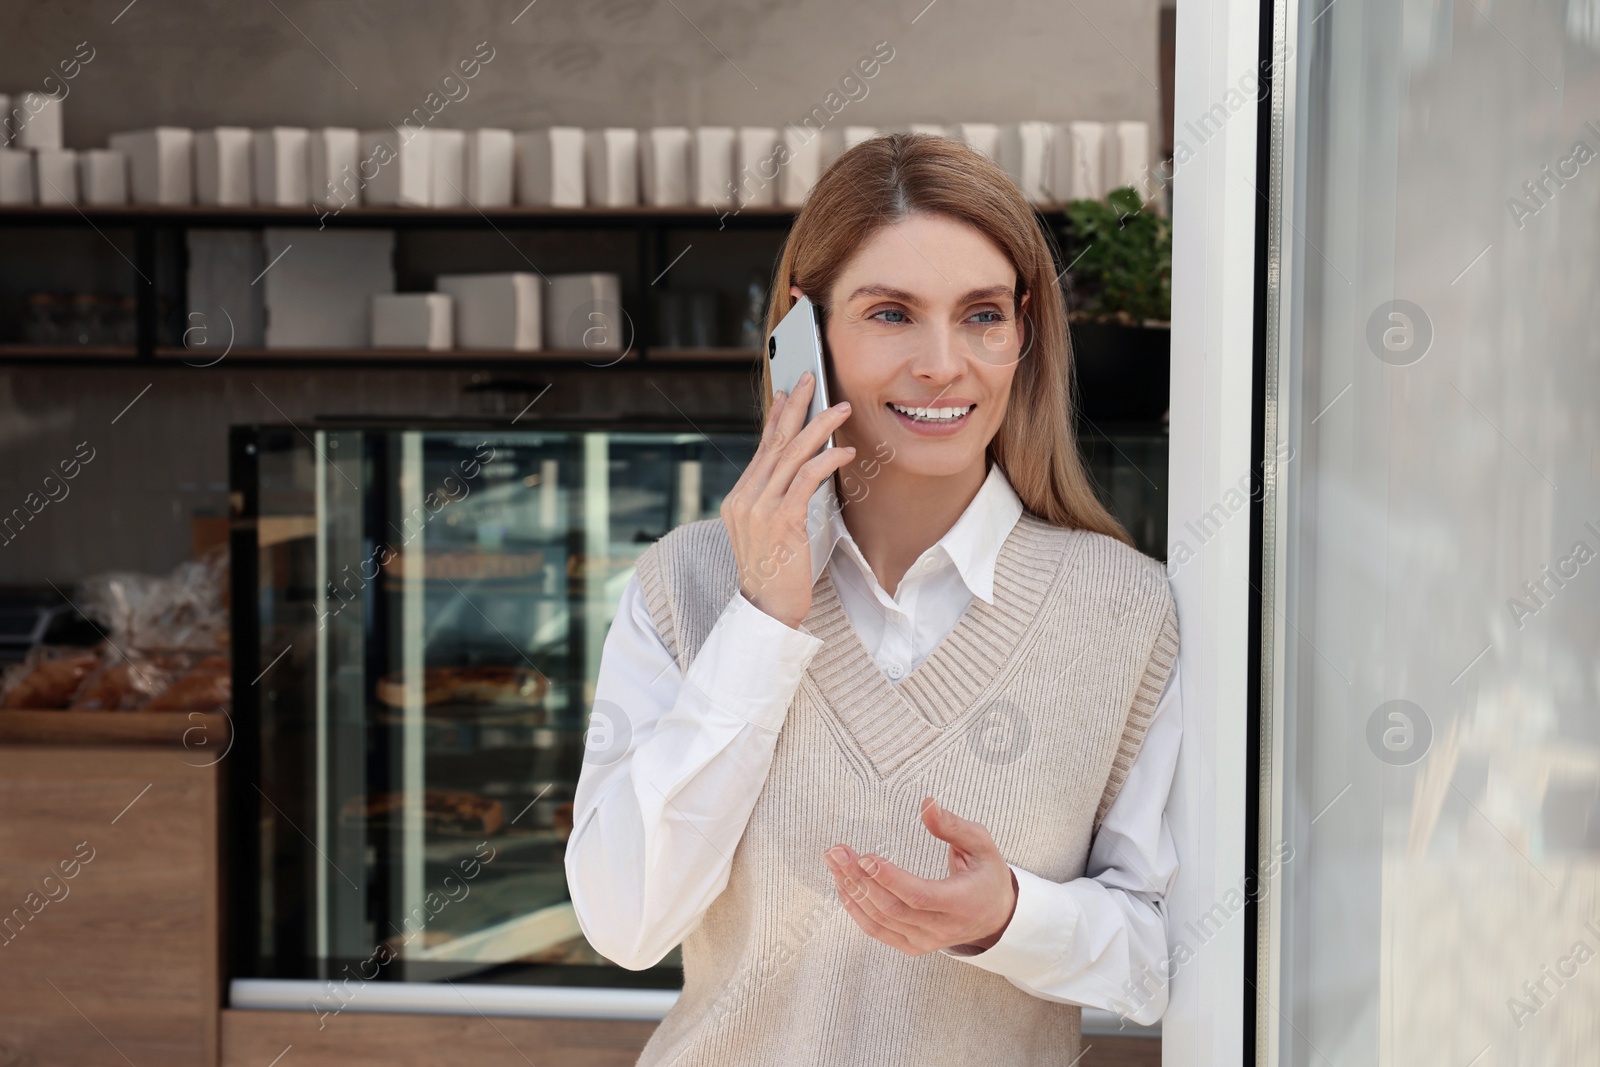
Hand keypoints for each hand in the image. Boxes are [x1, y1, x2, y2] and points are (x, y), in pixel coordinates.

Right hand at [720, 369, 854, 629]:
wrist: (767, 609)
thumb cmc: (776, 573)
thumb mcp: (769, 531)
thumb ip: (777, 500)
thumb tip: (801, 471)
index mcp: (740, 498)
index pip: (762, 448)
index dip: (776, 417)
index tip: (789, 392)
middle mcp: (744, 498)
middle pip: (774, 442)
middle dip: (795, 406)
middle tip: (811, 378)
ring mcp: (760, 508)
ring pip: (791, 454)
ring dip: (818, 427)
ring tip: (839, 408)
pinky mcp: (781, 520)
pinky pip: (805, 479)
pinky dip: (826, 461)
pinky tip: (844, 452)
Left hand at [822, 797, 1018, 955]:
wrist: (996, 917)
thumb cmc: (986, 875)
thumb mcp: (981, 845)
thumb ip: (954, 826)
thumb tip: (927, 804)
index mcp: (962, 903)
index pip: (920, 896)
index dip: (890, 879)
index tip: (865, 856)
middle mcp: (942, 928)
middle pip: (893, 908)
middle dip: (860, 879)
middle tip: (837, 851)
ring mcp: (925, 941)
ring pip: (880, 920)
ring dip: (852, 890)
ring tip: (834, 862)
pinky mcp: (913, 946)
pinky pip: (878, 931)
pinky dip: (856, 910)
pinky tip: (843, 886)